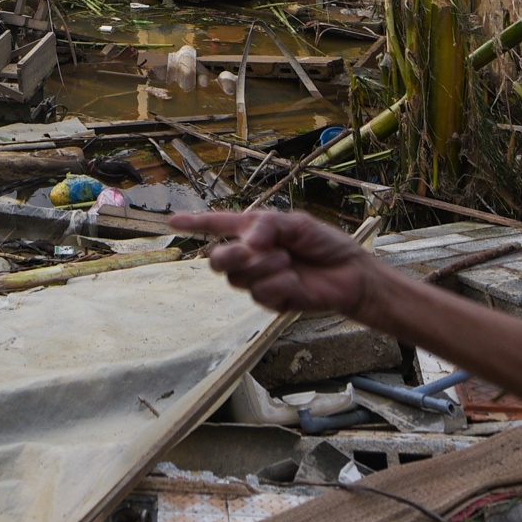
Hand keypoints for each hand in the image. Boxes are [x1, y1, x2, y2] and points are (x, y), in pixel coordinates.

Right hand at [170, 209, 382, 316]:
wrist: (350, 273)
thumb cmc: (324, 244)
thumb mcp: (298, 224)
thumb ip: (269, 226)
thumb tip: (248, 241)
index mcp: (254, 231)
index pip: (218, 225)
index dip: (194, 223)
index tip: (172, 221)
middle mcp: (251, 256)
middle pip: (218, 260)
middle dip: (230, 255)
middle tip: (256, 251)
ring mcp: (259, 280)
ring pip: (238, 278)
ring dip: (263, 268)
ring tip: (287, 262)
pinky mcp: (272, 301)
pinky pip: (260, 293)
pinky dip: (278, 284)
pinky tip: (294, 281)